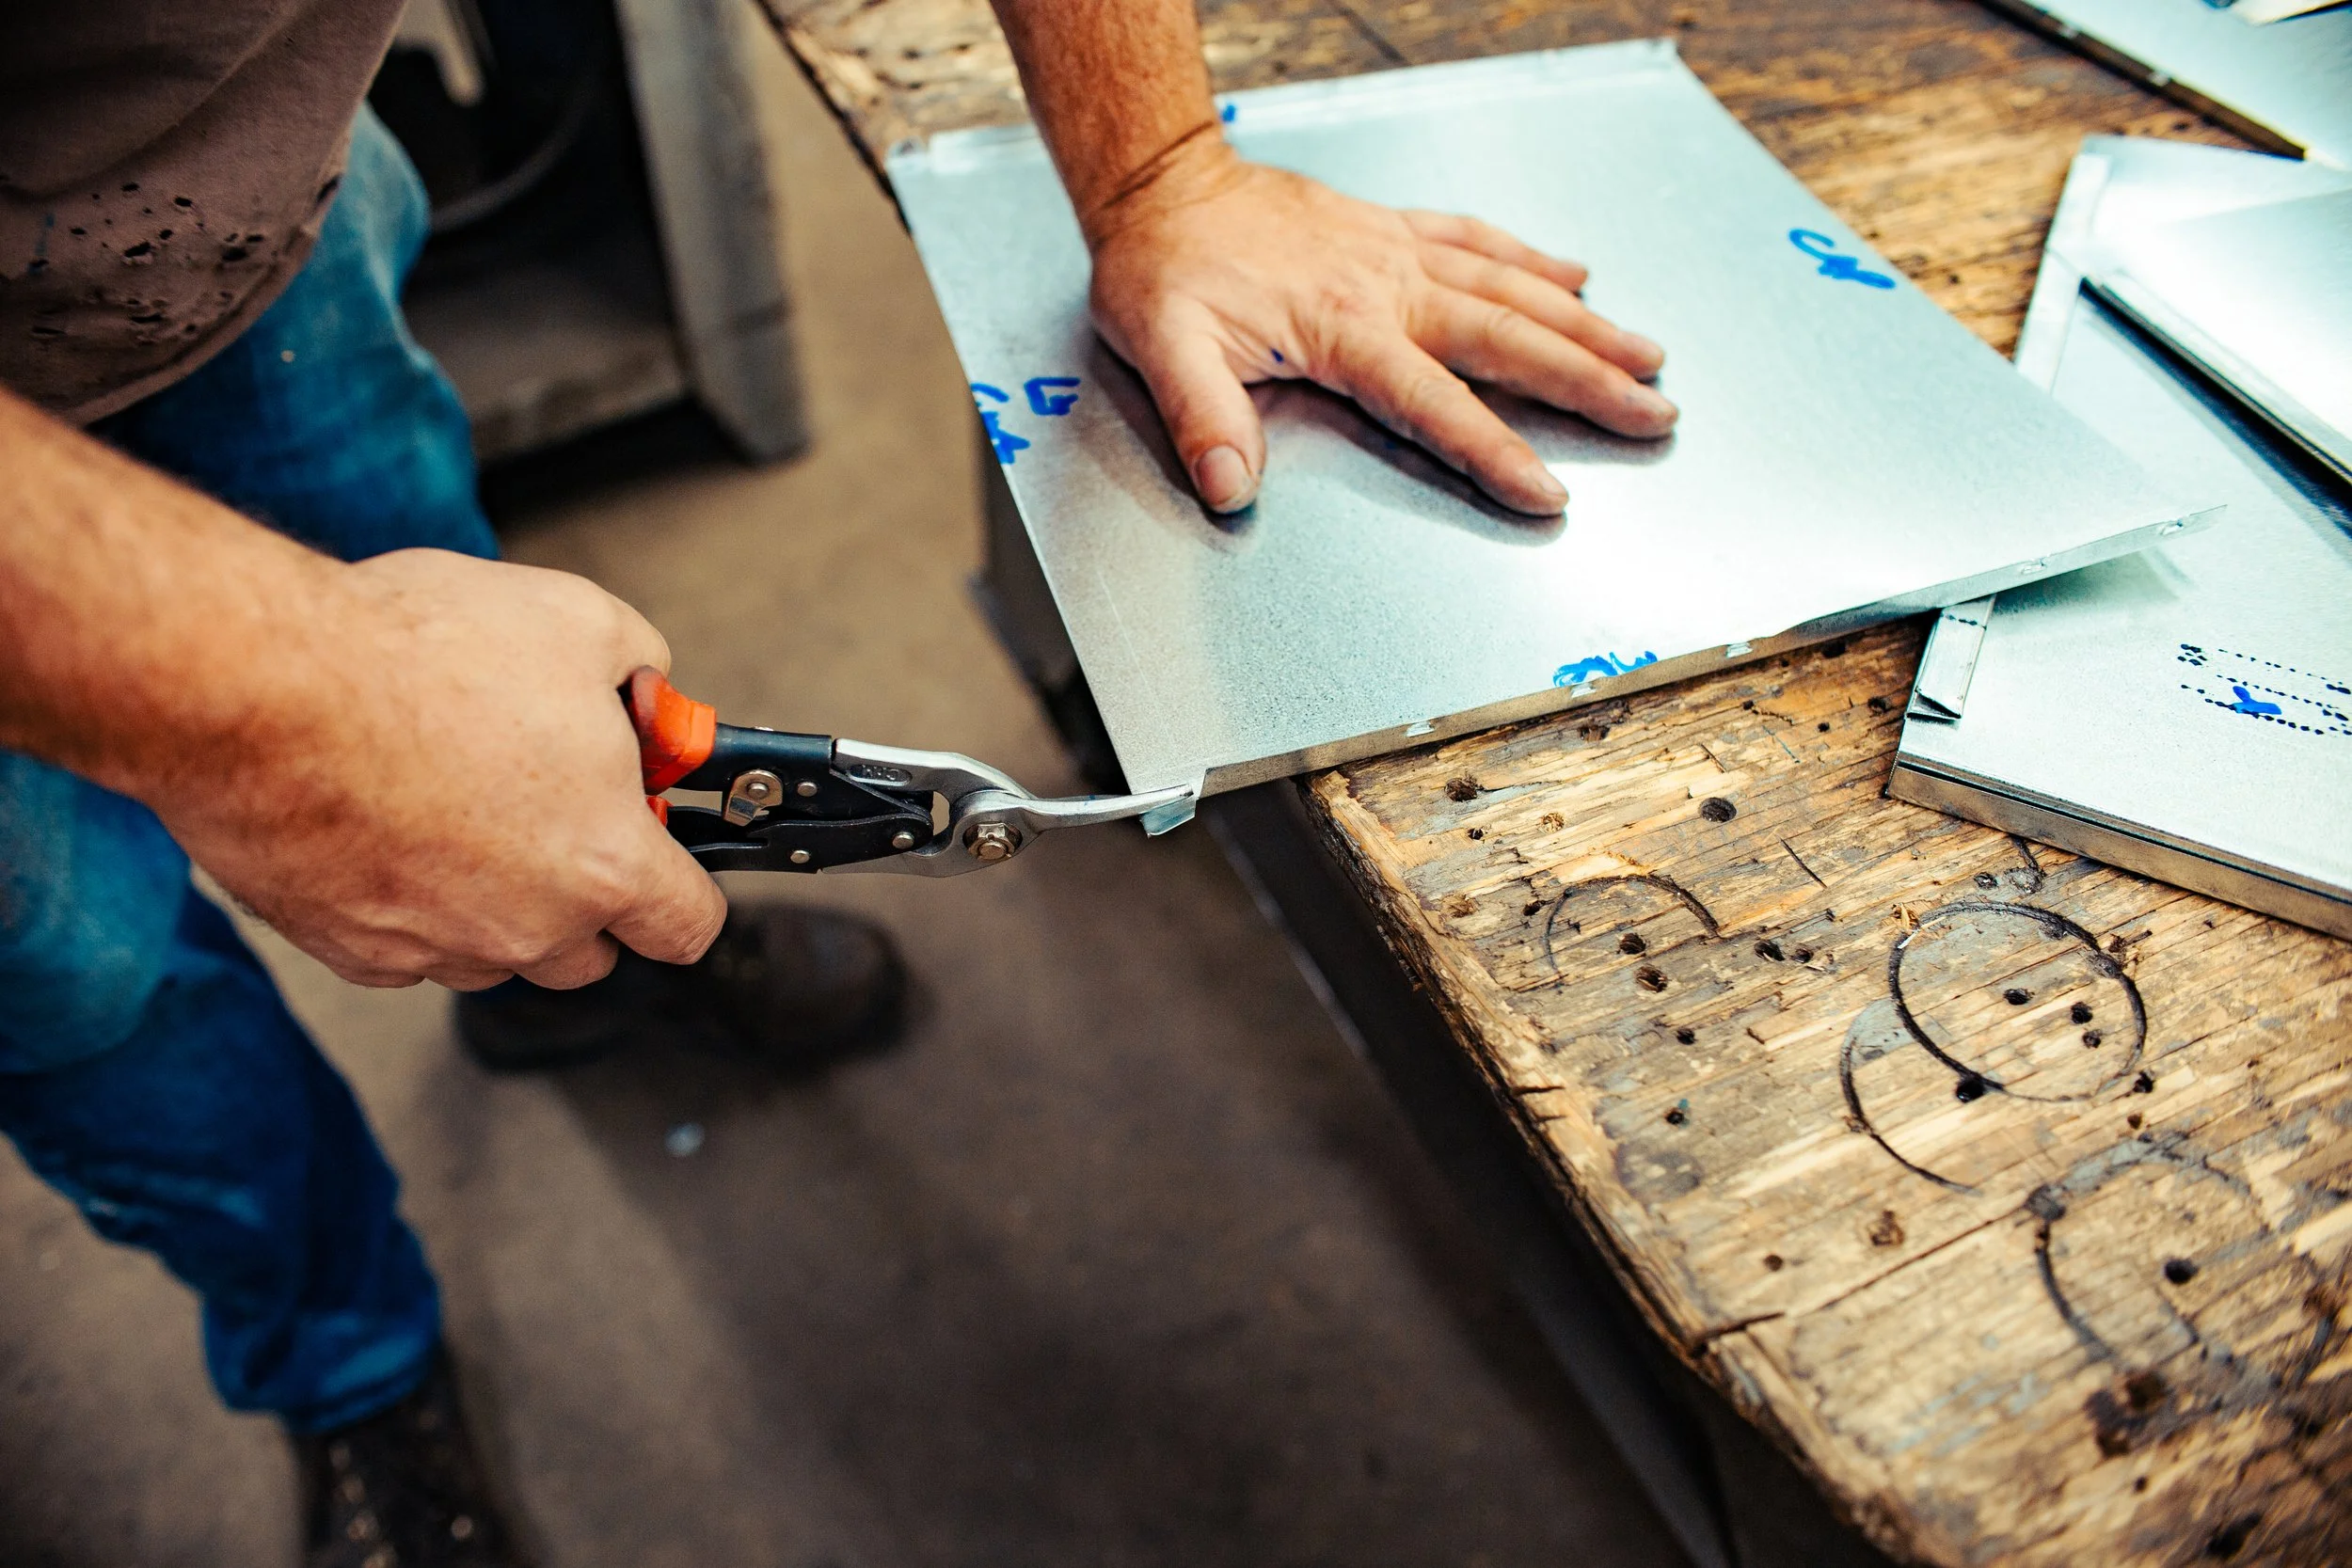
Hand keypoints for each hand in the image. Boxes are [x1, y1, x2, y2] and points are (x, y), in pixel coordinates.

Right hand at [158, 548, 726, 991]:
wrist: (259, 686)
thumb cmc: (415, 655)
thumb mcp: (581, 621)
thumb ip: (642, 673)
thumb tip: (648, 696)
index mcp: (603, 863)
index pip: (687, 926)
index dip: (684, 884)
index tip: (664, 850)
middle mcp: (526, 927)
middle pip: (590, 952)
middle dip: (587, 892)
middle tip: (553, 809)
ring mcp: (435, 948)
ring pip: (496, 953)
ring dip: (497, 903)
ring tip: (459, 804)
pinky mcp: (352, 949)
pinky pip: (411, 946)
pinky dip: (413, 903)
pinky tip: (389, 826)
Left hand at [1082, 146, 1676, 514]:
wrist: (1161, 184)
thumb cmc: (1161, 270)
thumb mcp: (1163, 349)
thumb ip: (1203, 420)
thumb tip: (1231, 489)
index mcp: (1343, 329)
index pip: (1435, 404)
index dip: (1494, 452)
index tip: (1546, 492)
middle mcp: (1385, 287)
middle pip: (1508, 340)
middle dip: (1587, 381)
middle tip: (1654, 413)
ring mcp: (1395, 252)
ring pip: (1510, 288)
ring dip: (1584, 323)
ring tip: (1649, 354)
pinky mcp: (1389, 227)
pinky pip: (1476, 239)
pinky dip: (1530, 258)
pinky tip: (1575, 275)